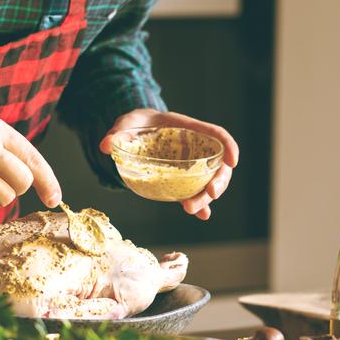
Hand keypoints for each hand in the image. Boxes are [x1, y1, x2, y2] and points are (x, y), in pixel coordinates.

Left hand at [99, 109, 237, 220]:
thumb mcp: (128, 122)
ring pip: (209, 182)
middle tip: (209, 195)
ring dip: (205, 198)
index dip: (228, 147)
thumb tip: (106, 145)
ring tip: (191, 209)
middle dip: (219, 181)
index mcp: (189, 128)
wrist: (136, 131)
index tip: (233, 161)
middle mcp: (195, 148)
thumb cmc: (137, 123)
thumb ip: (119, 131)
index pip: (216, 134)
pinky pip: (196, 192)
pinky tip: (202, 216)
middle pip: (218, 165)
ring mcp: (191, 165)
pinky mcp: (182, 180)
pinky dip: (201, 205)